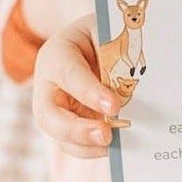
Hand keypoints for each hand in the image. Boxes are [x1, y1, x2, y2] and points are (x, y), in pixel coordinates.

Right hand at [32, 13, 120, 157]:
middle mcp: (48, 86)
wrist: (92, 41)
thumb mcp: (106, 31)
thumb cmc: (101, 34)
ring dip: (85, 145)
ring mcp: (55, 110)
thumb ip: (114, 53)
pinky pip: (74, 144)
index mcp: (56, 54)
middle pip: (48, 115)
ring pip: (59, 136)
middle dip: (76, 130)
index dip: (89, 92)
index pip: (69, 75)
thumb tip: (133, 83)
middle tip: (106, 135)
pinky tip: (116, 148)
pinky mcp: (68, 125)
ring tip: (113, 146)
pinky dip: (93, 150)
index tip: (114, 106)